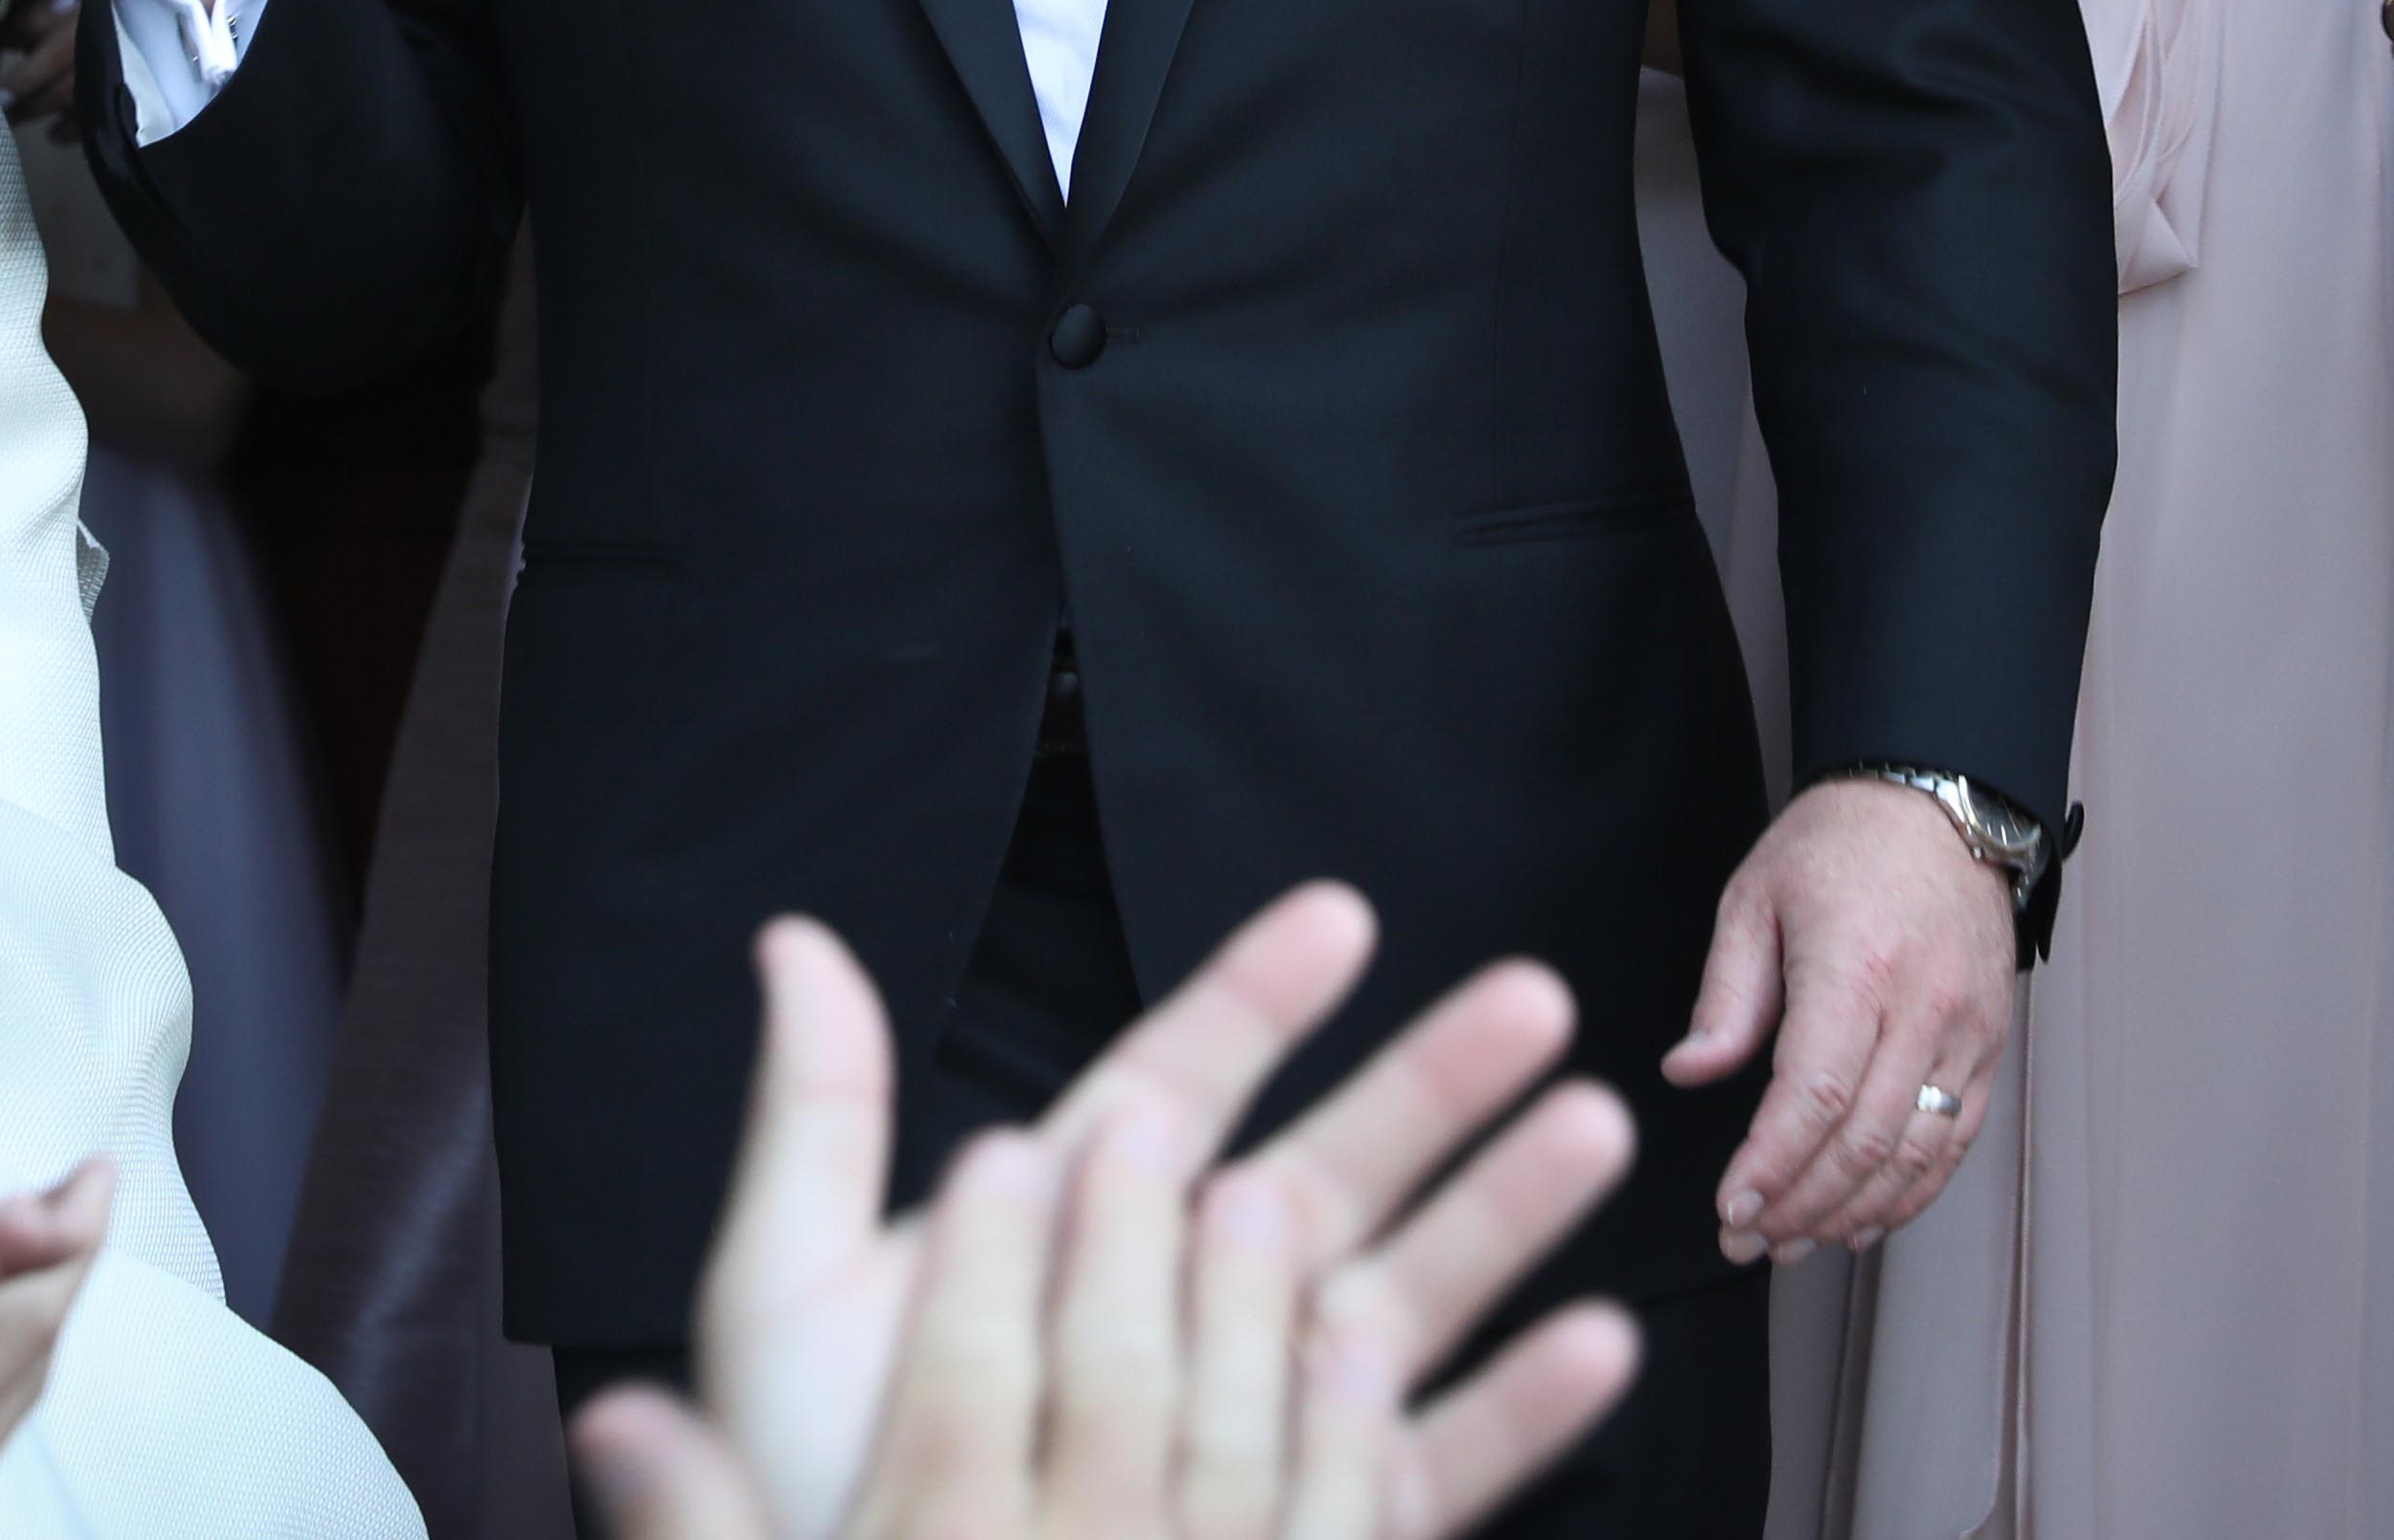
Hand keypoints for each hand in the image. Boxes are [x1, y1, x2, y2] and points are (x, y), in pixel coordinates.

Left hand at [586, 899, 1635, 1539]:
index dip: (1262, 994)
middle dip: (1434, 1081)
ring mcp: (1253, 1424)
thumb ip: (818, 1119)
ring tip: (1596, 1126)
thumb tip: (795, 943)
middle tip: (1535, 996)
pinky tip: (1601, 1343)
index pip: (1183, 1078)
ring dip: (1504, 1213)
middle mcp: (1179, 1311)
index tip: (1343, 914)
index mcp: (1072, 1233)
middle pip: (1330, 1168)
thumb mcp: (792, 1295)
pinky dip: (1522, 1409)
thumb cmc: (819, 1479)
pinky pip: (1434, 1465)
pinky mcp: (1313, 1529)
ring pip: (1404, 1297)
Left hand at [1663, 778, 2008, 1258]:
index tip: (1731, 1208)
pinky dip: (1911, 1192)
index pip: (1813, 1095)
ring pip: (1914, 1154)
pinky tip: (1865, 1217)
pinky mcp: (1990, 1045)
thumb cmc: (1839, 844)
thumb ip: (1725, 996)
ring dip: (1852, 1212)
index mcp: (1855, 967)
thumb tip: (1687, 1073)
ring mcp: (1966, 1032)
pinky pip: (1955, 1140)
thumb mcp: (1754, 898)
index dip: (1771, 1166)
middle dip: (1800, 1207)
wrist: (1940, 802)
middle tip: (1748, 1239)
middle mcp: (1922, 1008)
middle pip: (1864, 1140)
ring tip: (1795, 1241)